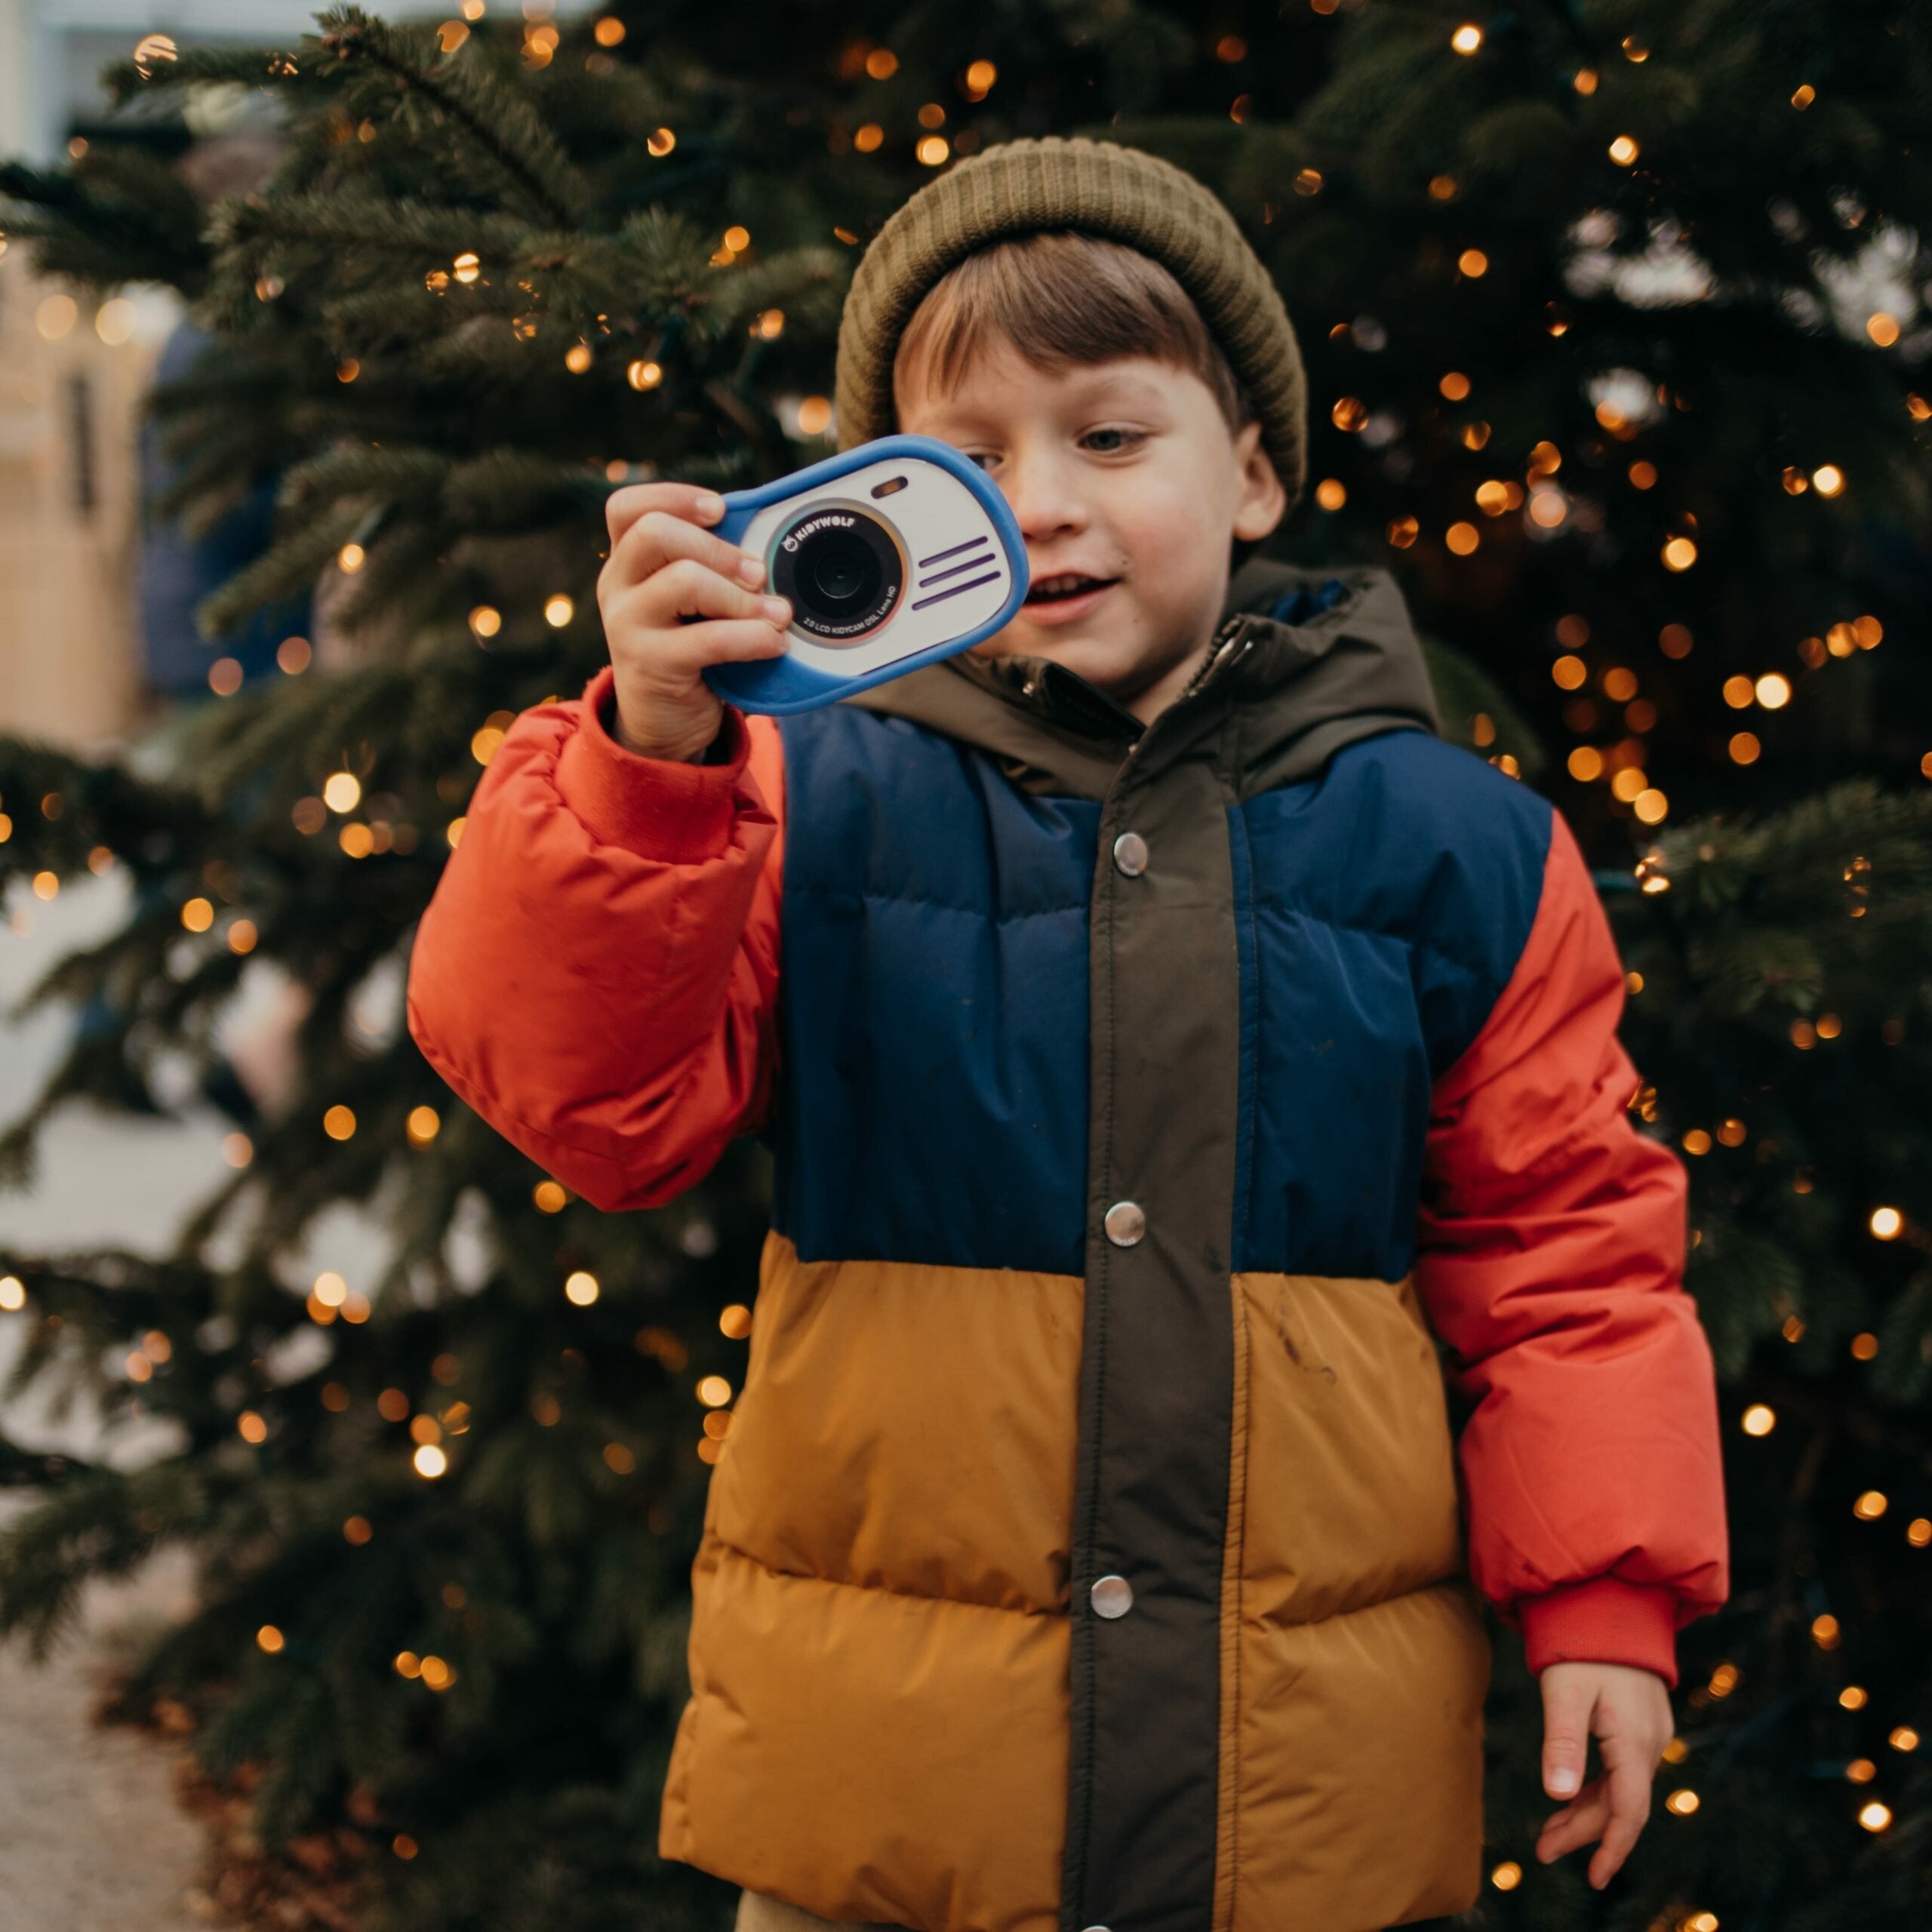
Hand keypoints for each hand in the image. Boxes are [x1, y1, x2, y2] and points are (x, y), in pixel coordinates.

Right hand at [595, 482, 791, 761]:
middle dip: (716, 546)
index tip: (720, 509)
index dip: (674, 497)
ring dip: (741, 594)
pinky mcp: (651, 664)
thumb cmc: (688, 653)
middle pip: (654, 532)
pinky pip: (710, 638)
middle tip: (757, 573)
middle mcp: (618, 587)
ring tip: (775, 613)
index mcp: (626, 562)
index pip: (628, 507)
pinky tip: (774, 643)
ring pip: (683, 580)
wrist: (664, 724)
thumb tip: (768, 541)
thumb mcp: (691, 605)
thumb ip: (711, 570)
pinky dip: (752, 637)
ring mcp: (627, 625)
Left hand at [1533, 1660, 1673, 1889]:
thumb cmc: (1583, 1642)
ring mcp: (1649, 1731)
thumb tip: (1557, 1795)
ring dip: (1587, 1811)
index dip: (1611, 1847)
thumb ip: (1562, 1742)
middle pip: (1621, 1804)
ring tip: (1549, 1832)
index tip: (1596, 1878)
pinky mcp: (1641, 1721)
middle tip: (1544, 1850)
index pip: (1628, 1809)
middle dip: (1584, 1831)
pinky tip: (1572, 1795)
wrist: (1610, 1598)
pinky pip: (1622, 1769)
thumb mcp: (1564, 1690)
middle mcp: (1650, 1741)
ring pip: (1621, 1787)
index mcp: (1634, 1739)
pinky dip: (1597, 1788)